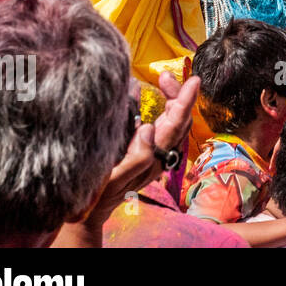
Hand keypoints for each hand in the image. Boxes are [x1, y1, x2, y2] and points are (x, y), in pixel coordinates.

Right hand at [88, 71, 200, 225]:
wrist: (90, 210)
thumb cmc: (99, 195)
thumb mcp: (114, 180)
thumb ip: (135, 159)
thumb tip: (149, 128)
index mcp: (155, 157)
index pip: (177, 124)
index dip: (186, 101)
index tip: (194, 81)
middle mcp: (160, 152)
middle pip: (180, 118)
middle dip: (178, 93)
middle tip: (163, 75)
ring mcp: (154, 149)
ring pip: (173, 118)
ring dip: (171, 97)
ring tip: (162, 79)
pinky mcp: (145, 146)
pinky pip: (160, 122)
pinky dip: (158, 105)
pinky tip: (147, 94)